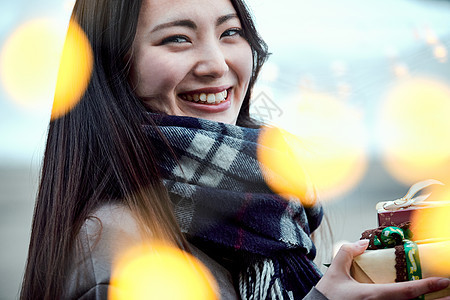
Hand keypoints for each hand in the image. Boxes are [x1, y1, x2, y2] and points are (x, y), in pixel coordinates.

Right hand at [315, 240, 449, 299]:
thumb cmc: (327, 296)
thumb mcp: (336, 272)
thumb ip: (347, 253)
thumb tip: (363, 243)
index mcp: (373, 296)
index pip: (406, 291)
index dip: (427, 286)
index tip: (443, 281)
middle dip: (434, 299)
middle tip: (448, 292)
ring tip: (440, 297)